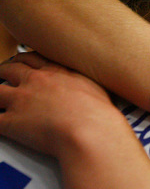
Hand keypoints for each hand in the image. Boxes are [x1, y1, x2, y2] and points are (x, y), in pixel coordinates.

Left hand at [0, 52, 149, 188]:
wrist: (89, 130)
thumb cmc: (100, 112)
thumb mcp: (98, 86)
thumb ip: (88, 79)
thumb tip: (101, 74)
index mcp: (57, 71)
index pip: (33, 58)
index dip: (25, 60)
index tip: (24, 63)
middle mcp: (35, 80)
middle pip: (10, 69)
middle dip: (5, 72)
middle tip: (6, 76)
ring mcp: (21, 100)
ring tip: (0, 101)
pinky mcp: (12, 122)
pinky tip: (2, 125)